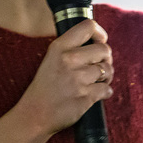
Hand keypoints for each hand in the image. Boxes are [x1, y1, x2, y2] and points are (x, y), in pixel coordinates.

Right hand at [0, 19, 112, 142]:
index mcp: (59, 48)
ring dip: (106, 77)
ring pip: (108, 70)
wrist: (34, 115)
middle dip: (106, 59)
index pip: (88, 26)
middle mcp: (69, 60)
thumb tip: (100, 42)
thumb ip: (71, 49)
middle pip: (104, 49)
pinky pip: (107, 89)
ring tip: (96, 82)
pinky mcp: (86, 96)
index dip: (100, 33)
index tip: (101, 41)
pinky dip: (105, 92)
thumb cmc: (45, 87)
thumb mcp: (51, 60)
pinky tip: (96, 94)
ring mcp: (78, 78)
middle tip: (99, 67)